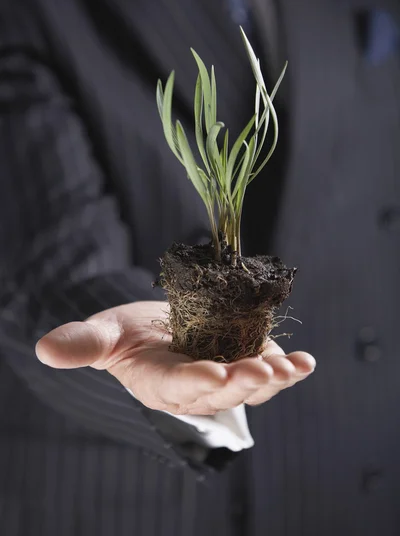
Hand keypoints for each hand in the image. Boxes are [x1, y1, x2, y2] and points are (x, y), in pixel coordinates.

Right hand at [36, 301, 315, 414]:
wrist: (153, 329)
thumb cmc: (123, 334)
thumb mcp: (102, 333)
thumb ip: (81, 343)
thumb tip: (44, 350)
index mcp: (159, 383)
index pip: (176, 388)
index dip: (194, 383)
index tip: (213, 375)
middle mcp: (195, 388)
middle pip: (220, 392)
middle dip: (242, 384)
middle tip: (261, 372)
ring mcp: (223, 375)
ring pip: (250, 387)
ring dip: (274, 380)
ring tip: (294, 369)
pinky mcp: (242, 360)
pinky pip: (267, 368)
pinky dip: (288, 368)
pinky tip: (305, 363)